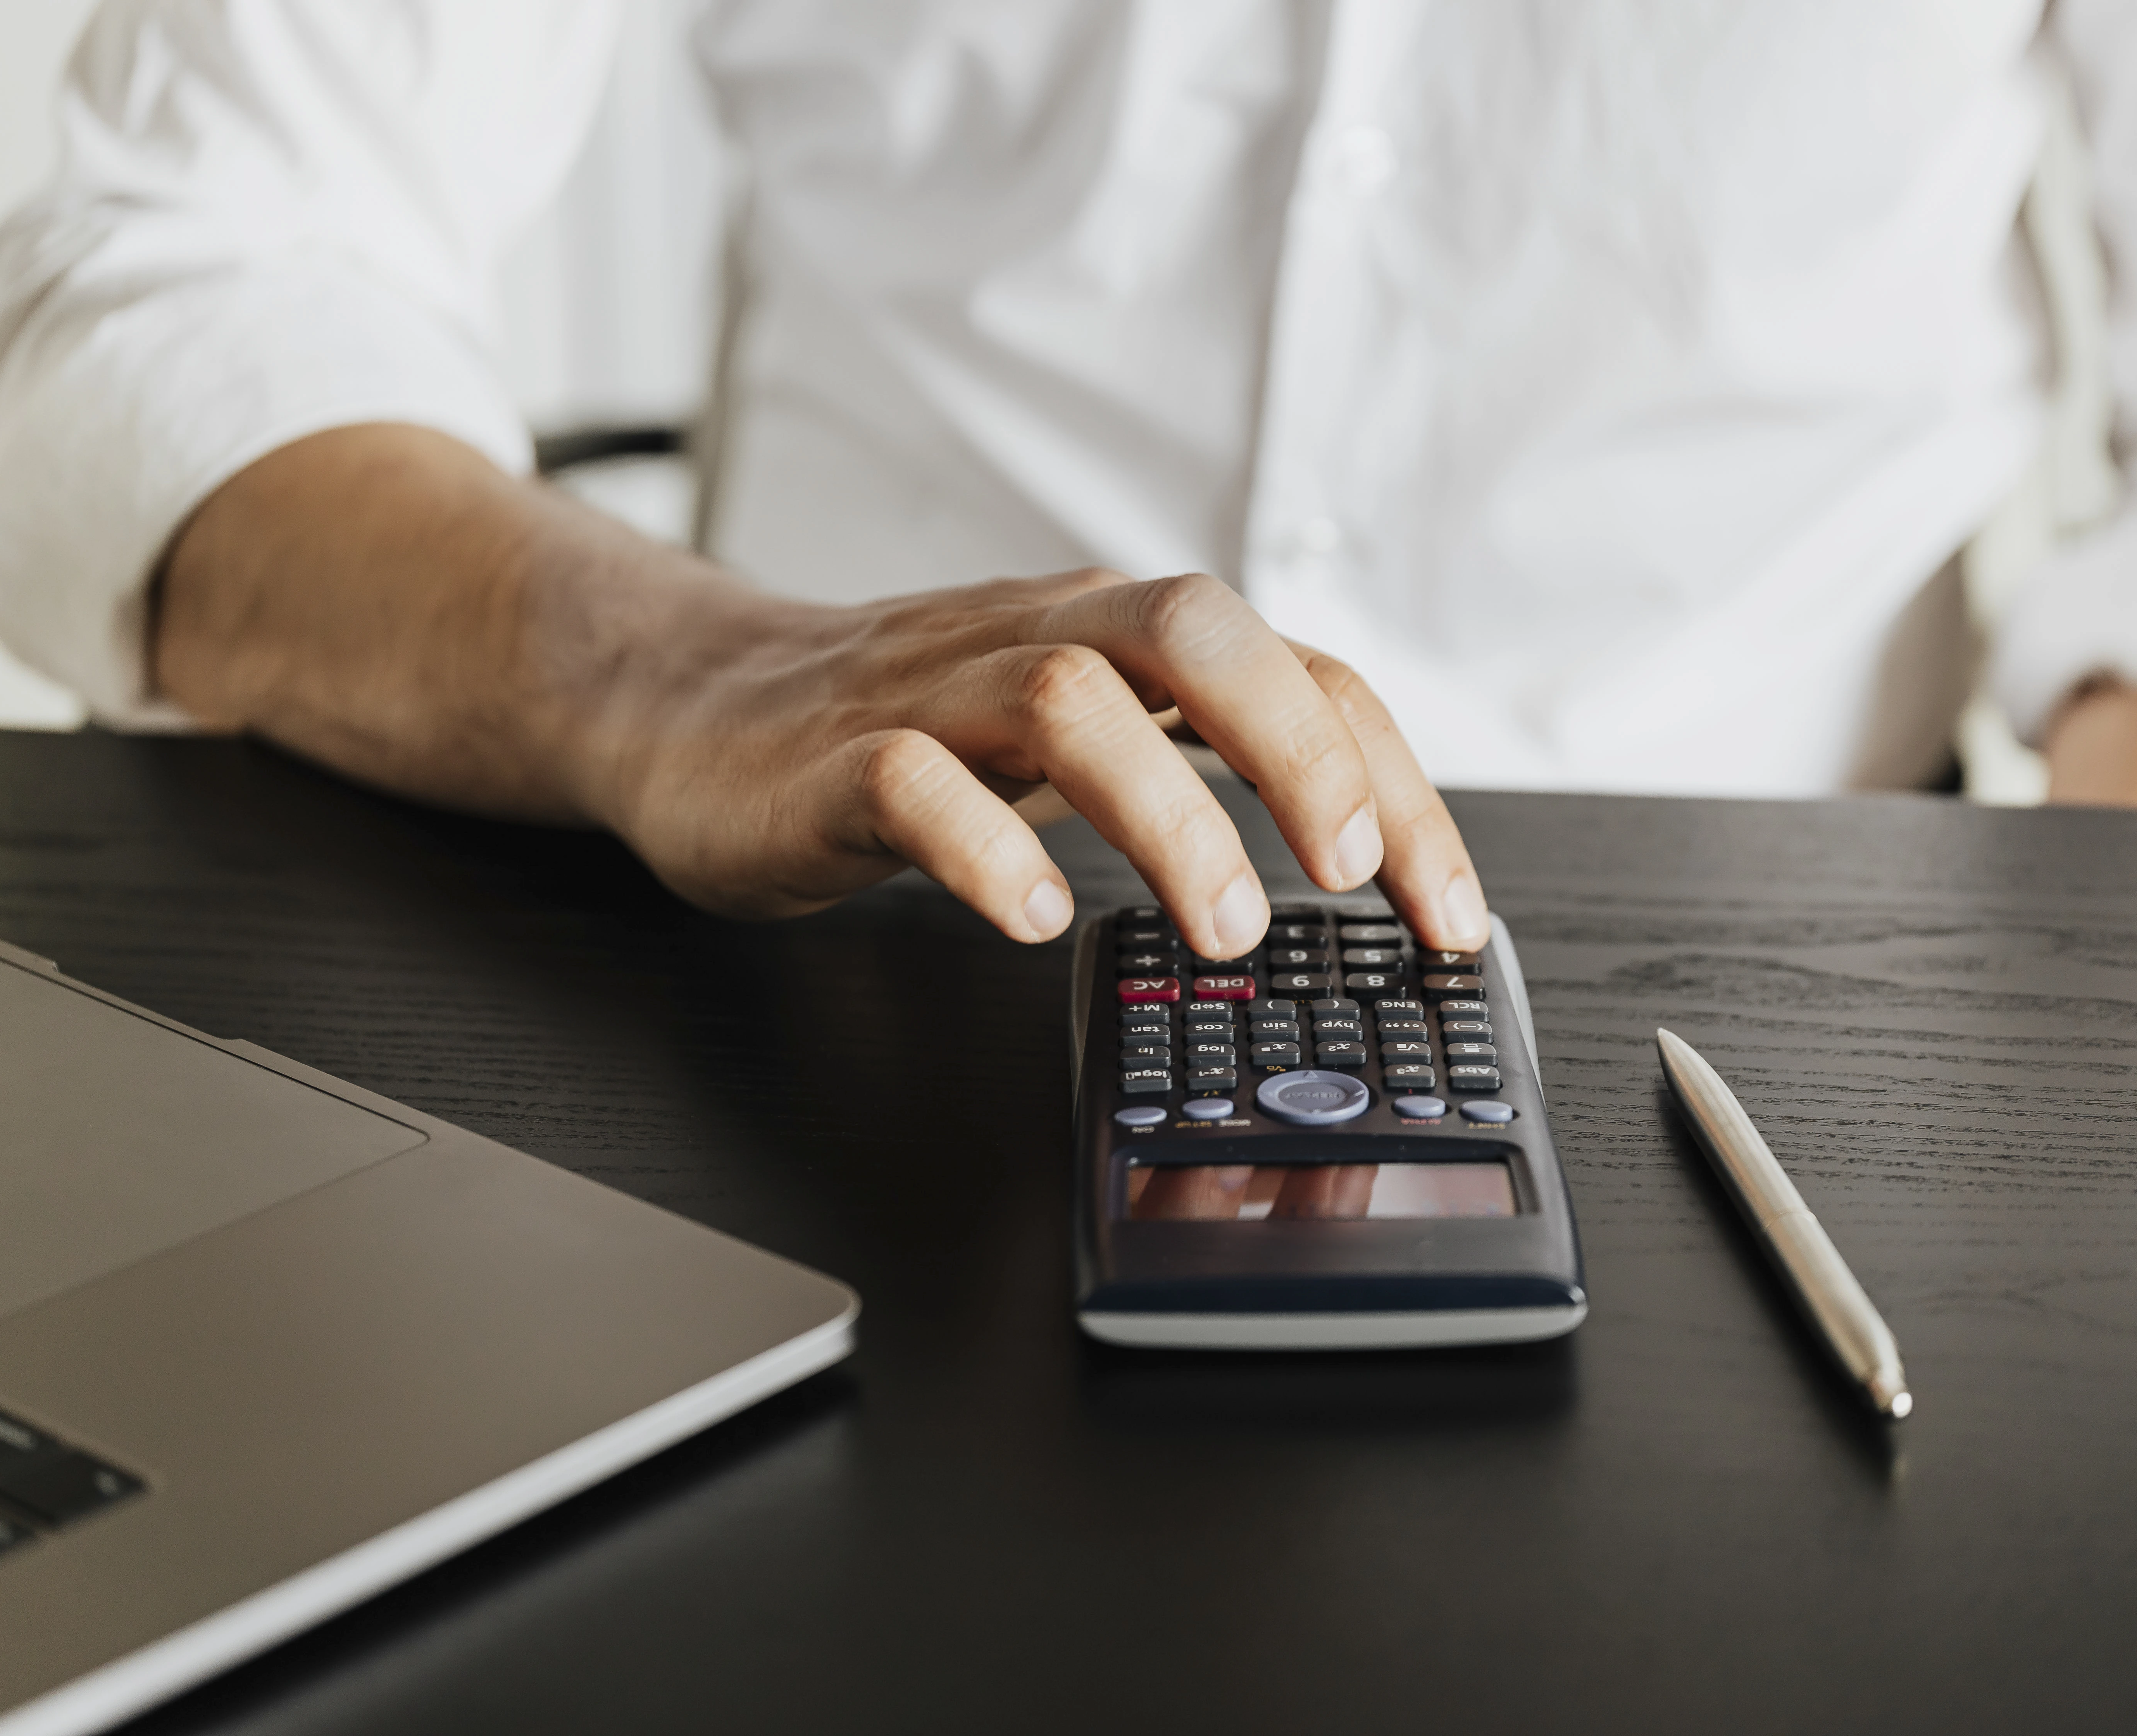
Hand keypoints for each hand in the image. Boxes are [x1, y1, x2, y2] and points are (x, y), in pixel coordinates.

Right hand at [575, 567, 1489, 956]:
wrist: (693, 708)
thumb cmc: (904, 731)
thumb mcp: (1074, 734)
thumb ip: (1190, 767)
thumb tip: (1343, 864)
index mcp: (1113, 637)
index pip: (1291, 669)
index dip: (1388, 778)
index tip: (1443, 908)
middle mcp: (1036, 639)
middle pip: (1191, 631)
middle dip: (1293, 750)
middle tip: (1344, 874)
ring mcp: (930, 692)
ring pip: (1066, 699)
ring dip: (1164, 813)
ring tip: (1219, 925)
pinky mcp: (832, 760)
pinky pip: (913, 782)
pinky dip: (986, 850)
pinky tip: (1033, 917)